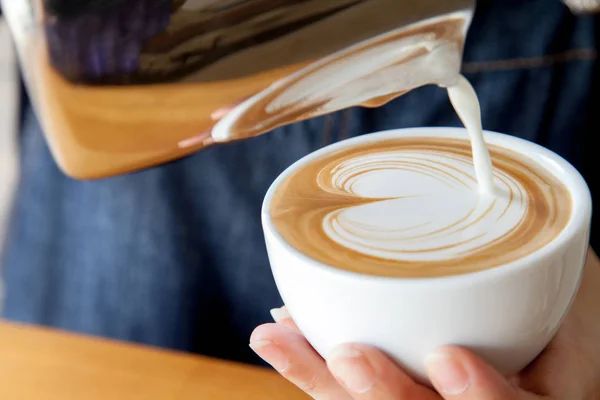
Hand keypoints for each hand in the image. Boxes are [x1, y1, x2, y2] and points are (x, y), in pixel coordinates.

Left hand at [250, 248, 599, 398]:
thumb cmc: (554, 299)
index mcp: (543, 396)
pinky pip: (349, 399)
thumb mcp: (572, 279)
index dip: (483, 397)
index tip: (447, 357)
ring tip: (277, 340)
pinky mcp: (397, 393)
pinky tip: (280, 340)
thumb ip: (548, 264)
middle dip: (385, 396)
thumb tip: (520, 215)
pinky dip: (312, 372)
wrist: (539, 336)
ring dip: (322, 383)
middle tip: (349, 356)